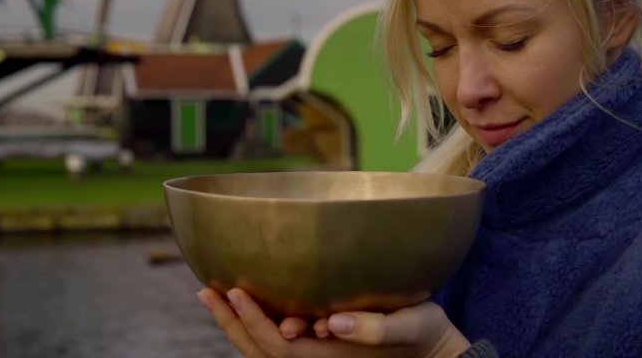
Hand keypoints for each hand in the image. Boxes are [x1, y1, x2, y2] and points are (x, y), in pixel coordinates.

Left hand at [197, 287, 470, 357]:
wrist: (434, 352)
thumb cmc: (424, 335)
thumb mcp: (409, 327)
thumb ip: (375, 327)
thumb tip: (333, 322)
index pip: (277, 347)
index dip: (252, 321)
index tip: (234, 291)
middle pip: (259, 351)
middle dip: (231, 322)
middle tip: (207, 290)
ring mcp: (316, 354)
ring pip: (263, 349)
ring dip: (236, 324)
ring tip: (213, 294)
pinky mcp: (321, 345)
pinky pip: (278, 341)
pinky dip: (255, 323)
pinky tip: (245, 301)